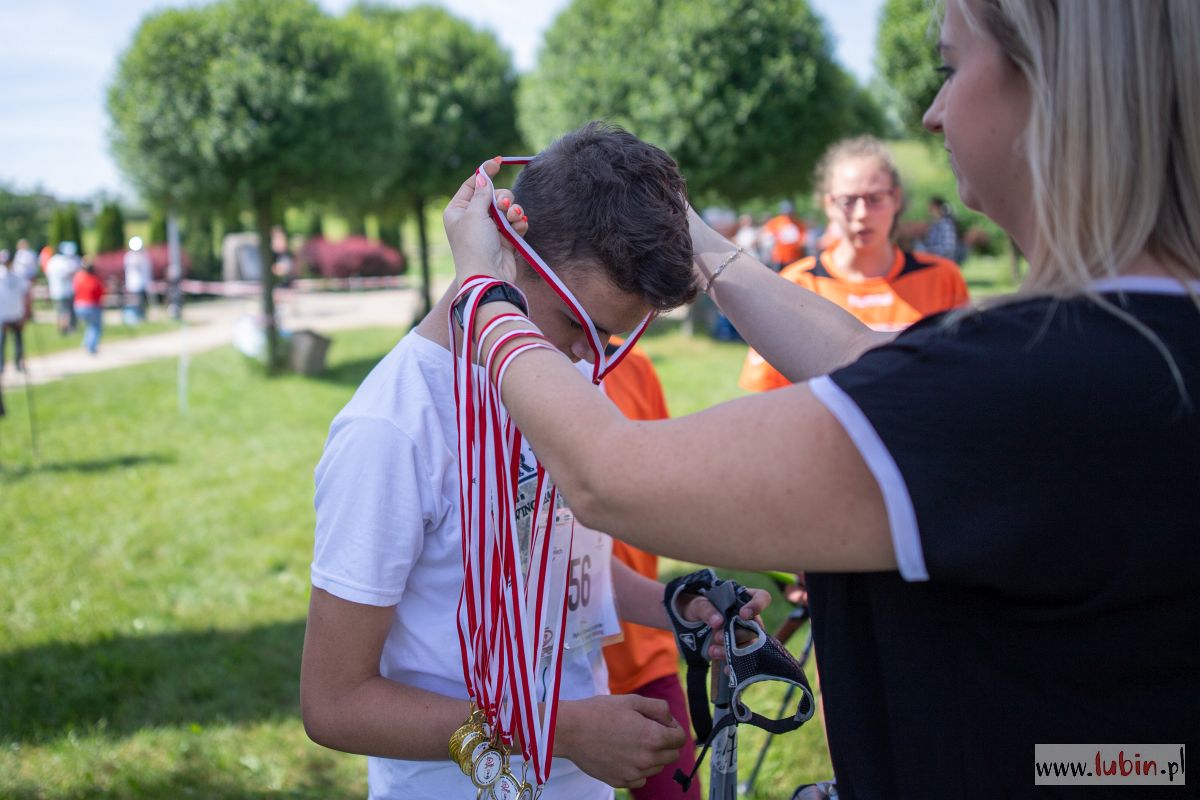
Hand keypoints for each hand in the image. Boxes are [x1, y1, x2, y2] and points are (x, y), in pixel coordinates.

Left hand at [442, 158, 526, 287]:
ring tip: (514, 219)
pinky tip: (519, 228)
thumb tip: (483, 177)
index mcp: (458, 211)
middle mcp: (473, 218)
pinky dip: (519, 224)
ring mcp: (490, 229)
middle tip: (503, 207)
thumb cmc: (475, 245)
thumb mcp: (474, 214)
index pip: (473, 185)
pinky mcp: (505, 238)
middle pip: (494, 194)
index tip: (498, 162)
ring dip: (513, 211)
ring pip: (508, 208)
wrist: (489, 276)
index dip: (485, 173)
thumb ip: (482, 193)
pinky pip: (516, 222)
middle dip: (503, 198)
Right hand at [557, 694, 685, 787]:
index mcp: (653, 737)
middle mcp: (646, 759)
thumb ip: (659, 709)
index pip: (680, 739)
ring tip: (632, 741)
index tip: (661, 723)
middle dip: (665, 742)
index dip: (673, 728)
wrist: (571, 731)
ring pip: (656, 768)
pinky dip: (637, 769)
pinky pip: (640, 779)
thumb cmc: (600, 712)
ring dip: (651, 756)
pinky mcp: (620, 781)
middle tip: (647, 731)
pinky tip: (624, 755)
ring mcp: (633, 773)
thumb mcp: (632, 700)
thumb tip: (670, 721)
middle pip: (671, 755)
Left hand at [677, 586, 771, 659]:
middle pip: (756, 627)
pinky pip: (744, 659)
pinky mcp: (741, 649)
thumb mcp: (699, 605)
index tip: (743, 614)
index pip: (762, 598)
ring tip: (713, 652)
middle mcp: (751, 618)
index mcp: (744, 599)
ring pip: (750, 645)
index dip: (757, 606)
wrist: (693, 622)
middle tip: (717, 637)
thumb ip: (707, 610)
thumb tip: (718, 622)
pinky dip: (736, 665)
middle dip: (738, 634)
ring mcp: (747, 634)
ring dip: (734, 651)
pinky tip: (727, 669)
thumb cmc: (700, 607)